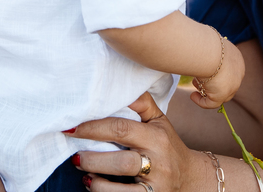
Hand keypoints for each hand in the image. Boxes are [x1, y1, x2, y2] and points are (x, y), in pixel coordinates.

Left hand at [71, 92, 208, 191]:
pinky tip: (93, 184)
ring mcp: (155, 184)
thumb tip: (117, 82)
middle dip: (92, 159)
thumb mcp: (159, 120)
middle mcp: (157, 161)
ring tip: (81, 169)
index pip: (122, 129)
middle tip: (74, 154)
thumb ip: (140, 102)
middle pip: (121, 161)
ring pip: (121, 187)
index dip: (93, 128)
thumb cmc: (167, 144)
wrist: (191, 178)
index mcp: (156, 136)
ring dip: (96, 180)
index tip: (71, 128)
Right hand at [191, 38, 244, 108]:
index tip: (204, 69)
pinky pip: (211, 103)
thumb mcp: (209, 44)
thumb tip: (197, 51)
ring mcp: (232, 86)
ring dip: (206, 90)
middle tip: (198, 79)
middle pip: (225, 83)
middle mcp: (238, 73)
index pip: (229, 70)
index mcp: (236, 58)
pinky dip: (201, 101)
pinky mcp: (222, 95)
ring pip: (219, 94)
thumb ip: (207, 50)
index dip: (216, 72)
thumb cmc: (206, 43)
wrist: (208, 50)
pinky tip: (193, 96)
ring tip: (195, 82)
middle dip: (211, 83)